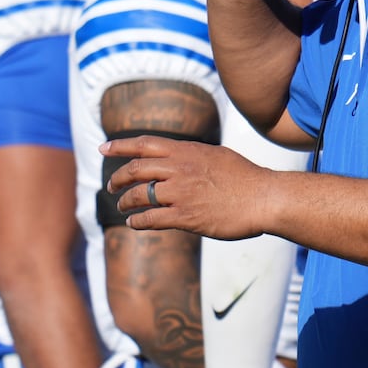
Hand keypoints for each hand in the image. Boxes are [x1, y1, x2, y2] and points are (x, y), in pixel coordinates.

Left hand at [102, 135, 274, 239]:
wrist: (263, 198)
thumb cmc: (245, 178)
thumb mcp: (216, 155)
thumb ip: (193, 156)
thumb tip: (178, 158)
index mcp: (187, 151)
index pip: (145, 144)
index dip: (121, 146)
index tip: (103, 148)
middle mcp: (179, 169)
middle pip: (135, 170)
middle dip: (118, 178)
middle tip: (112, 186)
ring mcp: (180, 193)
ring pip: (138, 196)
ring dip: (125, 202)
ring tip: (122, 207)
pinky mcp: (185, 216)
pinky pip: (151, 219)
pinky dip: (137, 221)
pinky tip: (134, 223)